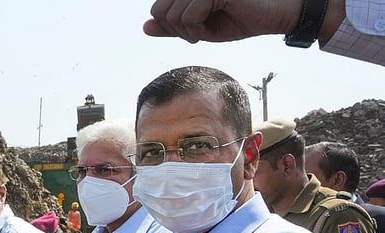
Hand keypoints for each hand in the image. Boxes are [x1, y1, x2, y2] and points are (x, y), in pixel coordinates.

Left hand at [143, 0, 301, 43]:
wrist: (278, 14)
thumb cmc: (243, 18)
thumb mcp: (202, 27)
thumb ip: (173, 26)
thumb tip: (145, 27)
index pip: (158, 9)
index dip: (170, 27)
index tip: (193, 30)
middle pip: (159, 12)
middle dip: (176, 30)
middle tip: (199, 33)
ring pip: (171, 16)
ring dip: (188, 32)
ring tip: (206, 30)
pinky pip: (187, 16)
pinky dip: (196, 30)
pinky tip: (210, 29)